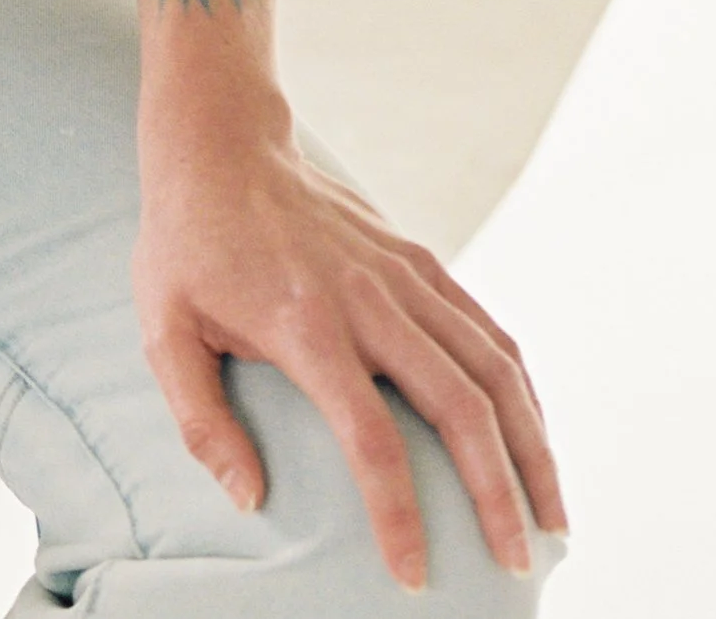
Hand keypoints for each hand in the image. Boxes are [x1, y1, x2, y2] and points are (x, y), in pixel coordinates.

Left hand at [134, 116, 566, 589]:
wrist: (219, 141)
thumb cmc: (186, 243)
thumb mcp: (164, 328)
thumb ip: (201, 421)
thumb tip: (249, 501)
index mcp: (304, 324)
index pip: (370, 438)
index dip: (399, 515)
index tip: (413, 575)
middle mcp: (367, 297)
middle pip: (458, 405)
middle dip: (497, 493)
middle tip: (516, 564)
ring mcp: (402, 272)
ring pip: (492, 365)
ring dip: (530, 444)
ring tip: (550, 516)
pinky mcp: (418, 256)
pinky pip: (486, 326)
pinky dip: (520, 386)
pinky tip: (532, 434)